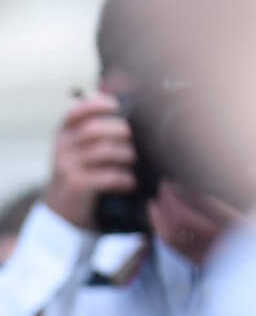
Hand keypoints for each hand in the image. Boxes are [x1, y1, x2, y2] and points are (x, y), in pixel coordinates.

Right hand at [42, 92, 134, 229]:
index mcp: (64, 135)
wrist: (61, 211)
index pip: (75, 112)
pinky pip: (107, 176)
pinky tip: (130, 182)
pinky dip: (124, 178)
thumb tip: (135, 114)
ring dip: (126, 155)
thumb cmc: (81, 173)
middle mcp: (62, 148)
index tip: (116, 105)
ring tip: (133, 161)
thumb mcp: (81, 150)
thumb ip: (99, 132)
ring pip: (104, 151)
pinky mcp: (76, 185)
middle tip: (135, 138)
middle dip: (120, 130)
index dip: (96, 105)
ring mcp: (67, 167)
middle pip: (94, 129)